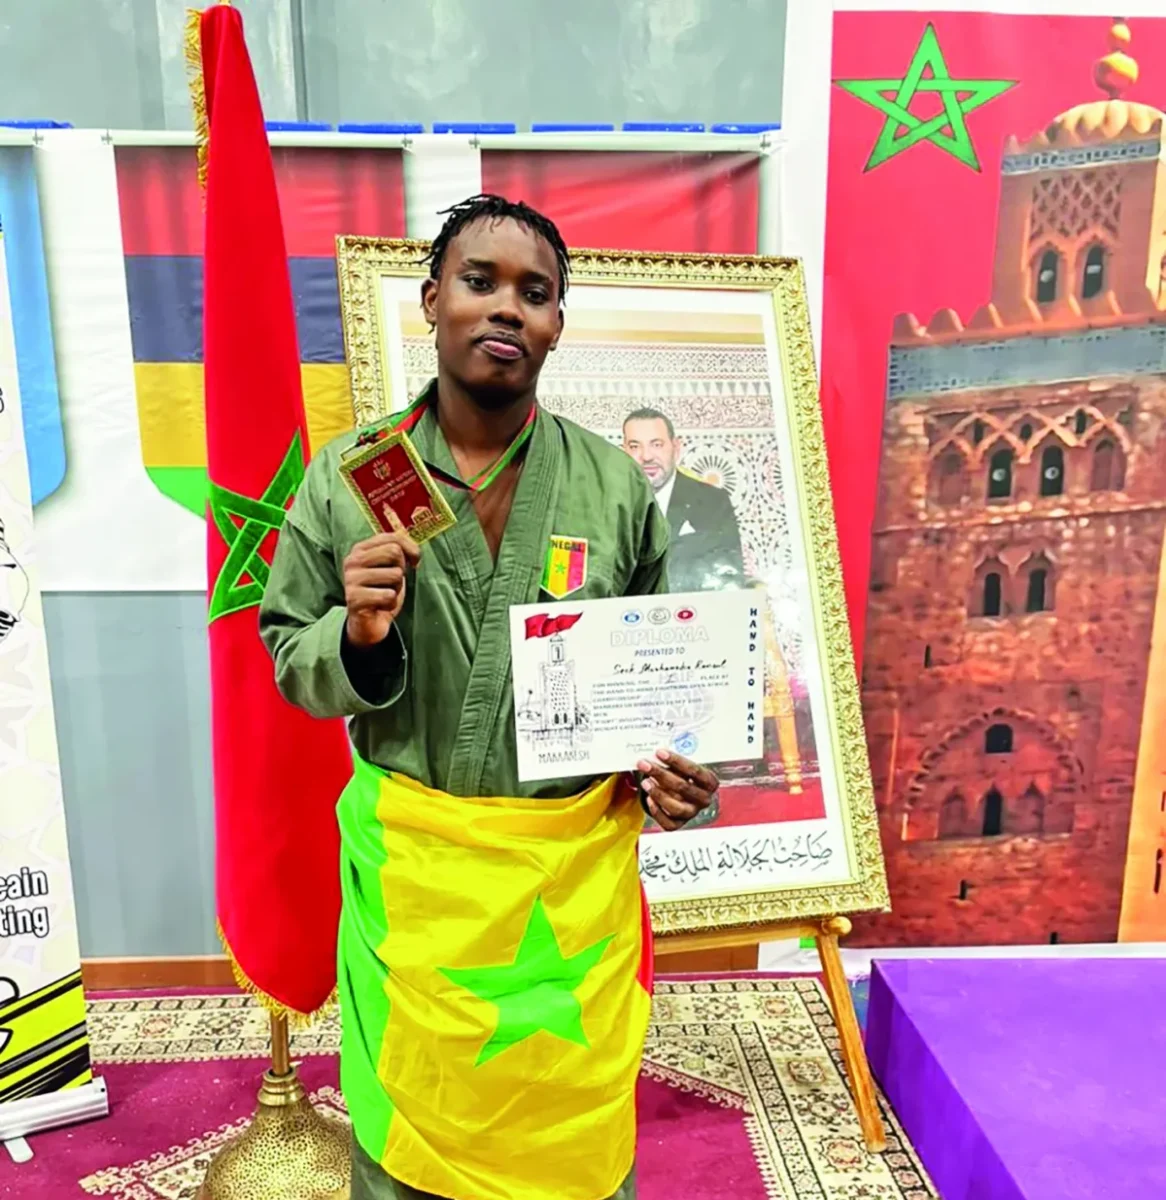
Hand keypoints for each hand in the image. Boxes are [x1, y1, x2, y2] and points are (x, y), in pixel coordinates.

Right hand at [343, 532, 420, 647]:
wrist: (368, 623)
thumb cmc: (382, 591)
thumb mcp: (392, 566)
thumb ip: (399, 549)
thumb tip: (412, 545)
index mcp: (360, 549)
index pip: (393, 537)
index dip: (411, 550)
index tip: (414, 563)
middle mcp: (352, 560)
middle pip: (394, 552)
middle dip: (401, 571)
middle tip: (392, 583)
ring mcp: (351, 579)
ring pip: (394, 574)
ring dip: (396, 589)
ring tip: (384, 595)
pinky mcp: (354, 598)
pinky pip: (388, 595)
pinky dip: (391, 604)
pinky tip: (380, 607)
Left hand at [636, 750, 718, 831]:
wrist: (681, 793)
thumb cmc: (682, 776)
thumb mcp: (683, 767)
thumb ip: (674, 762)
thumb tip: (656, 756)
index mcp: (709, 783)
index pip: (695, 771)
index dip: (677, 761)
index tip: (660, 753)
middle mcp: (703, 800)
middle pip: (683, 787)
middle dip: (661, 774)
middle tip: (646, 765)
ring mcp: (692, 813)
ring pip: (676, 808)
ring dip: (658, 794)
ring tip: (645, 782)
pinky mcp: (679, 824)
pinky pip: (668, 823)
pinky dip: (657, 811)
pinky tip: (649, 799)